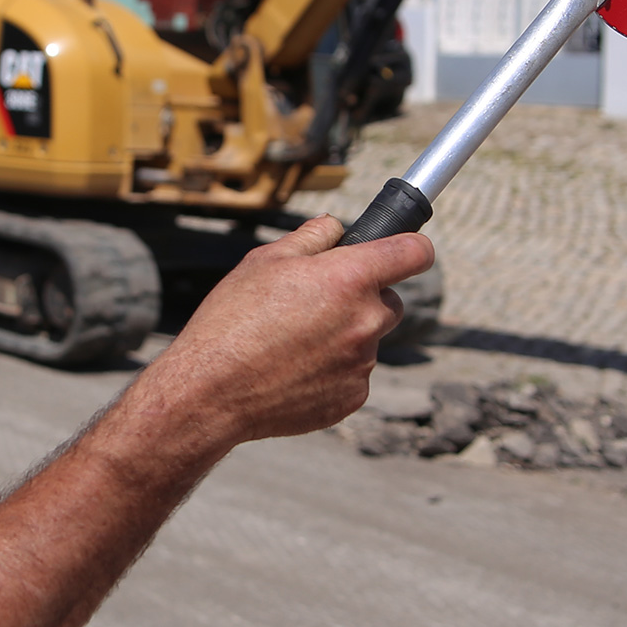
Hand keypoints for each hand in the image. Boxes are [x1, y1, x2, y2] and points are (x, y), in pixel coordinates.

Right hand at [142, 216, 432, 445]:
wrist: (211, 392)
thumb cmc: (232, 321)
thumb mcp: (264, 261)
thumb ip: (311, 237)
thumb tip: (335, 229)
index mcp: (350, 278)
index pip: (414, 253)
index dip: (410, 247)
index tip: (404, 251)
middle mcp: (366, 321)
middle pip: (390, 301)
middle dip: (363, 299)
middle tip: (317, 304)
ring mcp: (362, 363)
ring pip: (367, 340)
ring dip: (344, 337)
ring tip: (292, 343)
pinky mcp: (352, 397)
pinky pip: (353, 375)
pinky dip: (332, 371)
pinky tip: (293, 370)